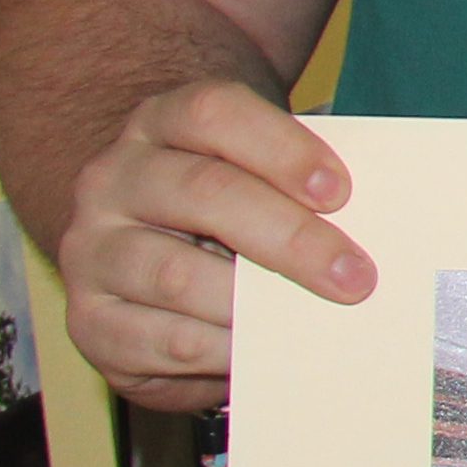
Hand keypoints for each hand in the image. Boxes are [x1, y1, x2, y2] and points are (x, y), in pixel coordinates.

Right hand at [51, 82, 364, 411]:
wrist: (150, 267)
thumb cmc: (228, 216)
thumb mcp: (256, 183)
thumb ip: (299, 190)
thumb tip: (377, 226)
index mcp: (162, 124)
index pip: (213, 113)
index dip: (280, 147)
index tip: (339, 191)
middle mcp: (114, 179)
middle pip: (204, 192)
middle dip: (290, 237)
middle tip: (354, 276)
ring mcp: (91, 250)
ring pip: (176, 274)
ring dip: (255, 304)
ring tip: (312, 321)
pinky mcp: (89, 320)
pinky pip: (162, 339)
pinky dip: (222, 350)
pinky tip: (260, 352)